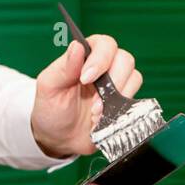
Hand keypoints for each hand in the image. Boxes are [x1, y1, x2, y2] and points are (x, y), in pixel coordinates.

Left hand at [31, 34, 142, 157]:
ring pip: (134, 78)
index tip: (85, 79)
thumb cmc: (51, 110)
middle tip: (93, 103)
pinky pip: (134, 101)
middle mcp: (104, 67)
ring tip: (96, 114)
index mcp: (85, 57)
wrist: (59, 140)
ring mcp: (116, 86)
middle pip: (125, 59)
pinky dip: (121, 111)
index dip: (100, 59)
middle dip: (112, 82)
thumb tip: (78, 46)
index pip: (104, 44)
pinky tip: (103, 120)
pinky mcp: (123, 104)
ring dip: (117, 98)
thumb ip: (64, 67)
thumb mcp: (49, 88)